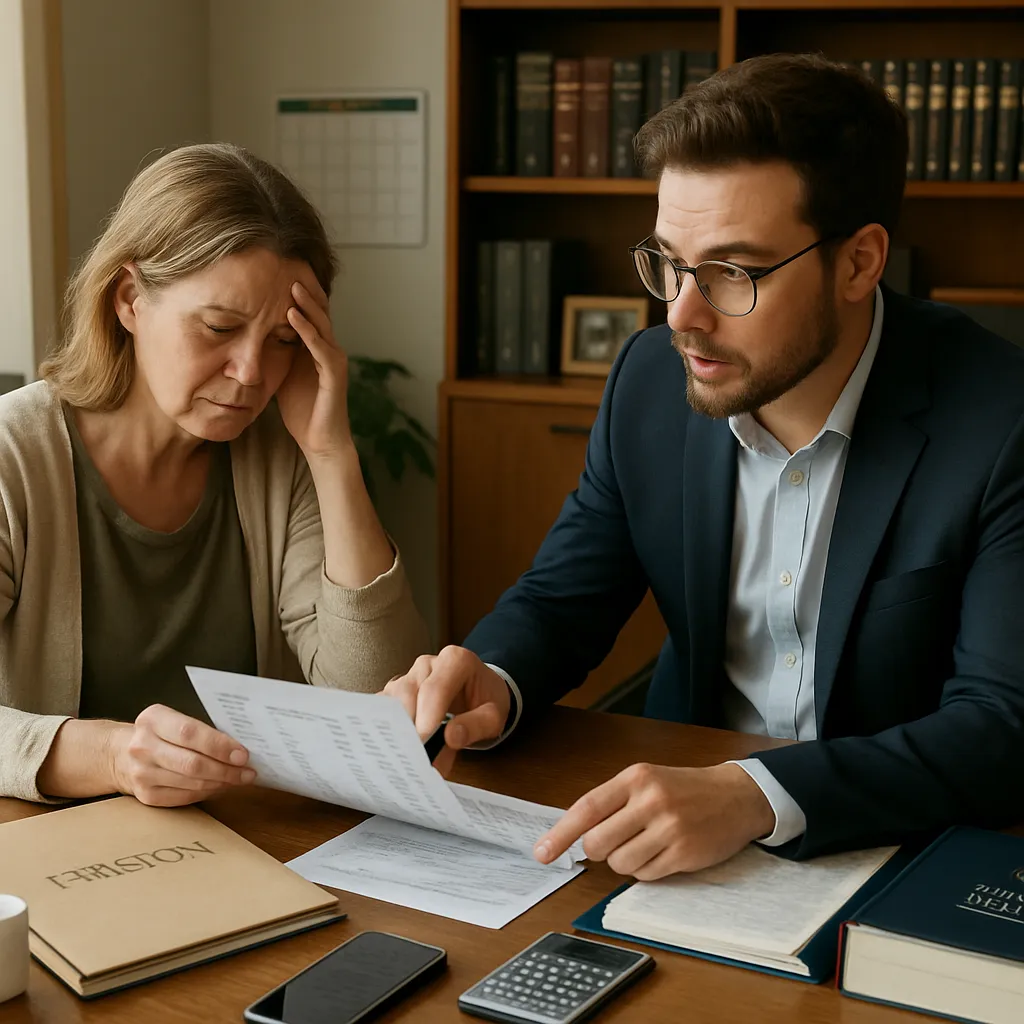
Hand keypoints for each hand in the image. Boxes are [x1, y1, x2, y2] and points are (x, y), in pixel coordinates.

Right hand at [109, 704, 255, 806]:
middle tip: (248, 772)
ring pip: (191, 783)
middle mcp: (143, 746)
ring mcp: (142, 773)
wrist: (119, 754)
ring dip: (221, 782)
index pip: (190, 733)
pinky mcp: (145, 795)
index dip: (219, 745)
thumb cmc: (160, 734)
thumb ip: (201, 730)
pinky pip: (184, 797)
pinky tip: (220, 786)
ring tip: (239, 779)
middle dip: (226, 770)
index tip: (243, 754)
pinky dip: (207, 792)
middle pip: (192, 763)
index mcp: (153, 719)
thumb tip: (239, 747)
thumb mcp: (173, 720)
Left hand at [275, 276, 352, 460]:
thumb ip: (273, 352)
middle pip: (318, 311)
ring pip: (322, 324)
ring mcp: (333, 360)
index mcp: (315, 348)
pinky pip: (321, 347)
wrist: (320, 441)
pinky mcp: (334, 374)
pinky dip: (307, 330)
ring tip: (290, 284)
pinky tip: (292, 315)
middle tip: (285, 266)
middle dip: (303, 290)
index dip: (296, 294)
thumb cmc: (301, 409)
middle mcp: (328, 349)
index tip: (274, 273)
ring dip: (306, 304)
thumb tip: (246, 334)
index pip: (308, 313)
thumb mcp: (281, 373)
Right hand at [383, 646, 511, 750]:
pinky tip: (394, 748)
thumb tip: (451, 737)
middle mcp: (427, 664)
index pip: (434, 689)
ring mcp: (408, 676)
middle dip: (408, 726)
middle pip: (407, 693)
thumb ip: (476, 725)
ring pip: (391, 700)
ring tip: (406, 756)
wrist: (479, 693)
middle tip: (412, 757)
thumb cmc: (485, 701)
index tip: (422, 742)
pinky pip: (383, 708)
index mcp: (455, 661)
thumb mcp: (493, 715)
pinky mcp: (395, 691)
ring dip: (396, 729)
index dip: (426, 717)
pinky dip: (386, 729)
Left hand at [534, 762, 775, 878]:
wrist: (736, 795)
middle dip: (598, 850)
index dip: (560, 834)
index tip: (541, 853)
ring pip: (619, 863)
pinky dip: (647, 871)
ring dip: (625, 862)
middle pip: (598, 843)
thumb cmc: (684, 789)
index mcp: (635, 778)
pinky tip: (663, 853)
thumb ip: (613, 802)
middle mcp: (650, 801)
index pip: (587, 808)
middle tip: (614, 843)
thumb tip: (576, 833)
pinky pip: (645, 875)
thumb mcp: (647, 781)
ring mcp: (669, 828)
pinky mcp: (684, 853)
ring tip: (645, 845)